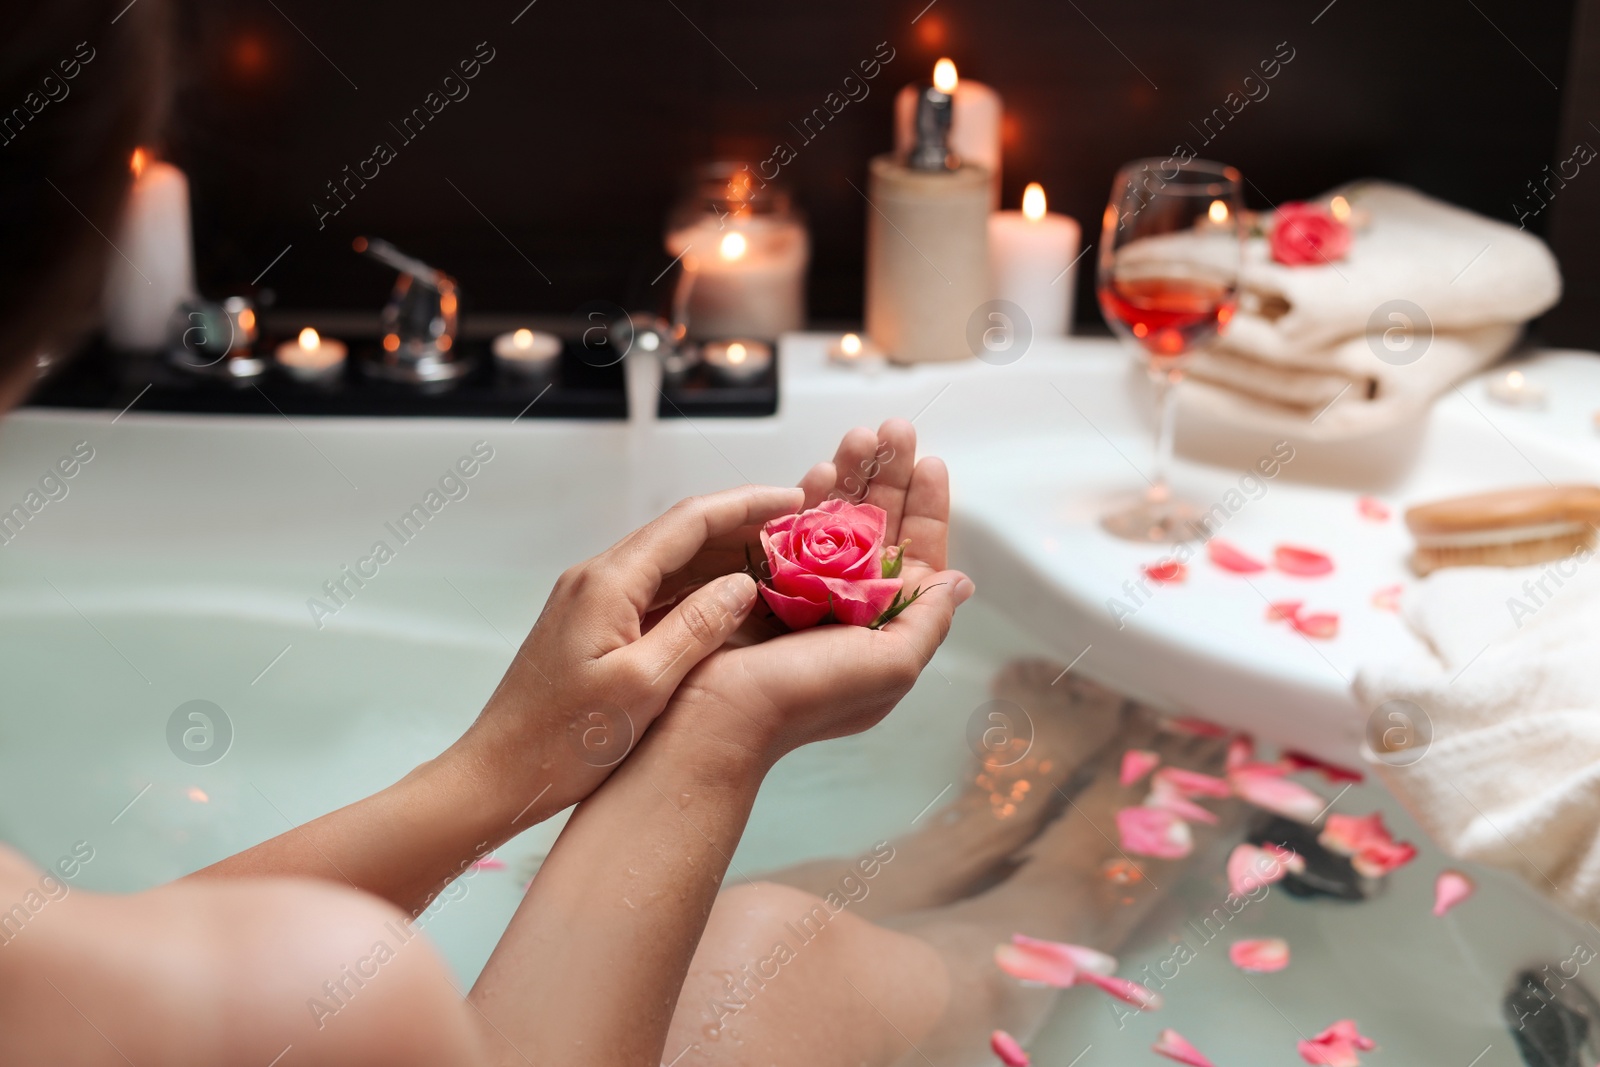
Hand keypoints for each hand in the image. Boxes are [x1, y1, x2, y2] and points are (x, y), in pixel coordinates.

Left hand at [452, 484, 803, 824]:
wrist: (497, 775)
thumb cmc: (561, 743)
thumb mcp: (642, 687)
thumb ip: (696, 628)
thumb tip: (743, 584)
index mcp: (608, 583)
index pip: (690, 521)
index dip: (748, 505)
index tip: (796, 500)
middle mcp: (597, 579)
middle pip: (681, 533)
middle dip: (742, 526)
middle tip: (801, 533)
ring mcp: (592, 601)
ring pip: (670, 562)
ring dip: (723, 557)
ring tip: (779, 563)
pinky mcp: (592, 626)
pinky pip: (656, 592)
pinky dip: (698, 589)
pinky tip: (731, 605)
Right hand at [661, 420, 973, 768]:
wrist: (714, 718)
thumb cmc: (804, 700)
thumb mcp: (892, 667)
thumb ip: (928, 622)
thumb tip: (959, 583)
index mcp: (884, 631)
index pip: (915, 558)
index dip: (925, 509)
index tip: (930, 464)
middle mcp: (847, 610)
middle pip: (877, 528)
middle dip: (887, 476)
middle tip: (893, 430)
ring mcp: (803, 594)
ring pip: (834, 521)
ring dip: (848, 477)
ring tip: (855, 436)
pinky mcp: (760, 583)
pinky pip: (788, 530)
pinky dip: (804, 498)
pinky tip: (816, 472)